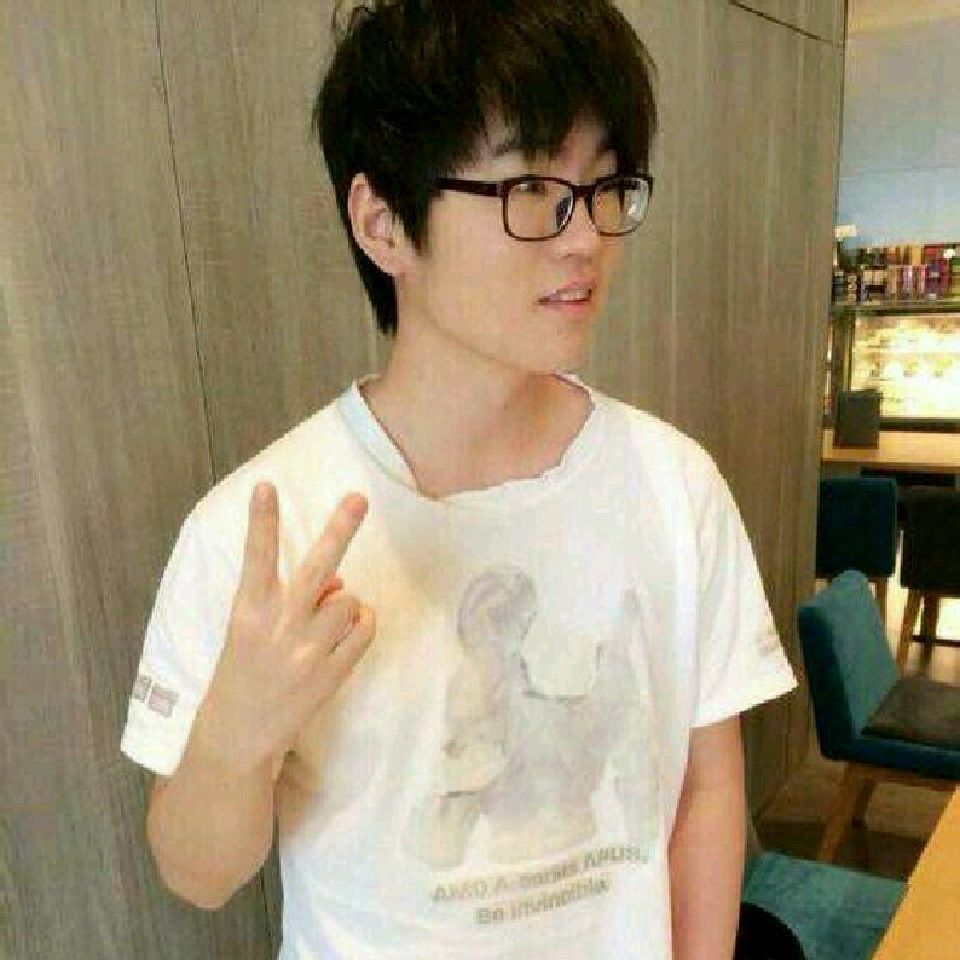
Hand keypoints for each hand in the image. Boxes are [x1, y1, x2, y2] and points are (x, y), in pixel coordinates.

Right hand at [192, 481, 374, 776]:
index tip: (266, 485)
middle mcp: (278, 627)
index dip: (262, 521)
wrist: (237, 736)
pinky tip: (343, 637)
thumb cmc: (243, 673)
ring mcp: (307, 651)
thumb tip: (337, 581)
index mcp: (247, 612)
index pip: (256, 557)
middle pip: (318, 568)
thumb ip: (290, 601)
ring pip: (348, 599)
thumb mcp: (252, 630)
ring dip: (344, 604)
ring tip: (324, 625)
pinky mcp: (331, 673)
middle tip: (359, 498)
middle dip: (339, 529)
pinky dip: (361, 625)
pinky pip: (365, 628)